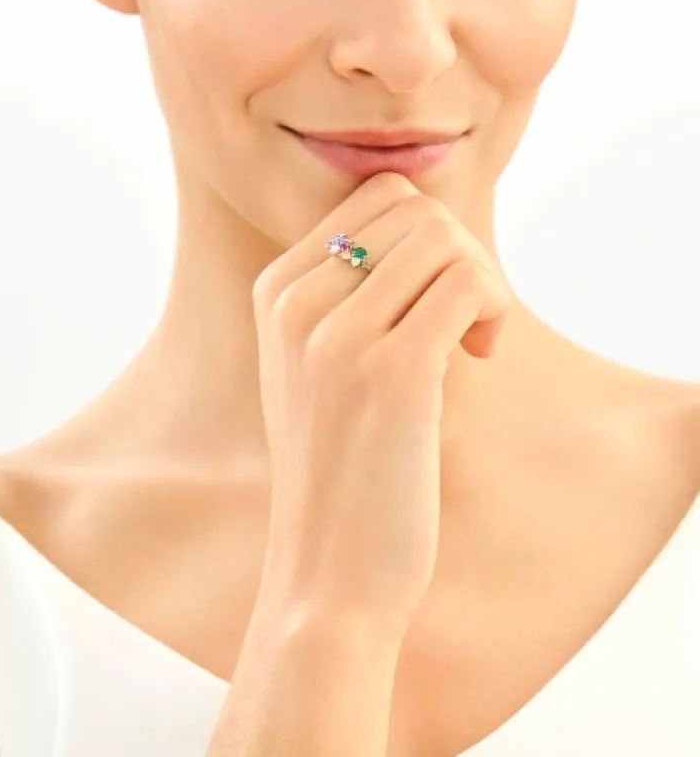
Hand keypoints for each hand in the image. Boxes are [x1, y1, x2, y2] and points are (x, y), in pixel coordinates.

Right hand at [252, 172, 511, 631]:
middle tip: (466, 318)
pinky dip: (493, 308)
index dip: (427, 235)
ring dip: (483, 281)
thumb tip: (431, 225)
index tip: (433, 297)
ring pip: (445, 238)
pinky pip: (466, 284)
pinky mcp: (390, 374)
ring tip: (472, 339)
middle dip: (462, 252)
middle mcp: (296, 304)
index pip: (375, 196)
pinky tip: (480, 353)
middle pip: (414, 208)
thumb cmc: (340, 468)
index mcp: (275, 293)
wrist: (327, 572)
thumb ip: (349, 292)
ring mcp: (337, 337)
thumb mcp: (316, 366)